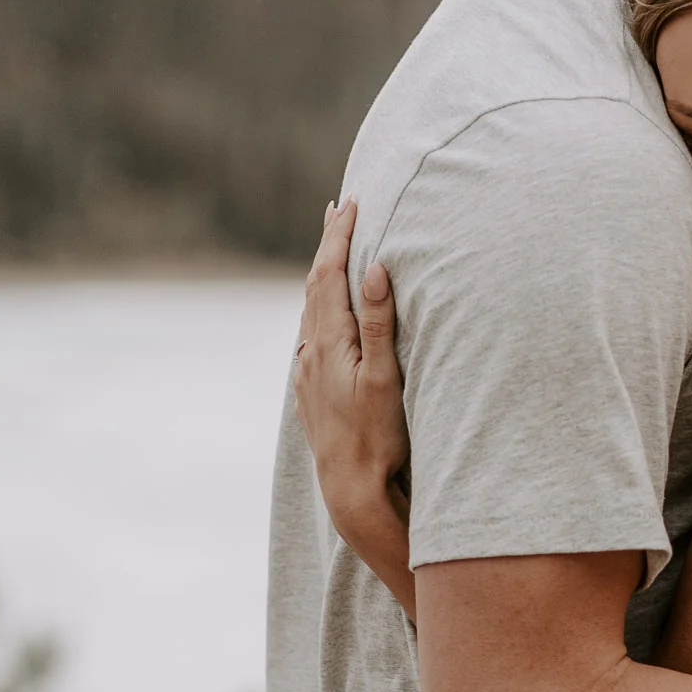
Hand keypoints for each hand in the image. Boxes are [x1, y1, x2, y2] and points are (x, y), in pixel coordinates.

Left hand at [294, 199, 409, 549]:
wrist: (350, 488)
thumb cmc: (377, 436)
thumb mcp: (386, 377)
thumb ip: (379, 322)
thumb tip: (373, 269)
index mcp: (328, 342)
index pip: (329, 274)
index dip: (338, 237)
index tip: (349, 203)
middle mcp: (309, 352)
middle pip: (314, 285)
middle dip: (326, 245)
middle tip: (336, 210)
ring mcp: (306, 372)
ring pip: (310, 309)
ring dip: (322, 275)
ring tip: (334, 251)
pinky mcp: (309, 389)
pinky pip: (311, 333)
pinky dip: (320, 307)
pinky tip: (327, 313)